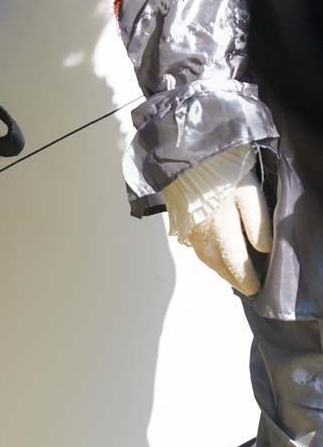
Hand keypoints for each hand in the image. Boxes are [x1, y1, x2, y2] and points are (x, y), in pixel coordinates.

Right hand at [185, 171, 272, 295]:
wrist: (186, 157)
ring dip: (220, 271)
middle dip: (233, 278)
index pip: (235, 261)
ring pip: (206, 259)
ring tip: (233, 278)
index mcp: (221, 227)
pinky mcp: (183, 224)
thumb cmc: (221, 170)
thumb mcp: (248, 191)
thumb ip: (257, 221)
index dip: (246, 277)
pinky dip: (208, 259)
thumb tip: (264, 250)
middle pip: (218, 264)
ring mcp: (190, 231)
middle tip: (247, 289)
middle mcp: (203, 234)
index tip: (256, 289)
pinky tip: (215, 258)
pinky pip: (197, 249)